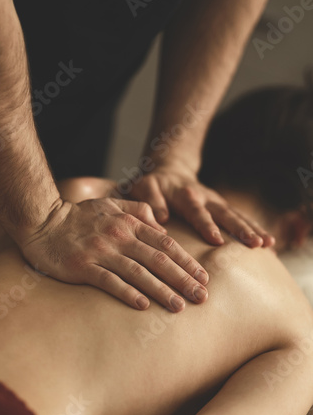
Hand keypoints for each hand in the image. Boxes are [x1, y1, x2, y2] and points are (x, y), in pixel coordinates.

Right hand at [19, 197, 208, 310]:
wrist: (42, 222)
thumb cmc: (78, 216)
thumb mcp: (110, 204)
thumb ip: (137, 210)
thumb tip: (161, 225)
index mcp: (128, 223)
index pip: (165, 244)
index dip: (186, 261)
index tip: (203, 276)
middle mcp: (119, 237)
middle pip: (158, 260)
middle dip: (182, 279)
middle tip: (202, 296)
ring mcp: (101, 252)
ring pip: (138, 273)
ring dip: (161, 290)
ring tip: (180, 306)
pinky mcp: (83, 266)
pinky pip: (110, 282)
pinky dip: (127, 293)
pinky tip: (143, 305)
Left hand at [129, 164, 274, 247]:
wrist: (170, 170)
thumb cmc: (154, 184)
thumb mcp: (145, 187)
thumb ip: (151, 200)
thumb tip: (162, 220)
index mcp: (186, 195)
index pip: (197, 211)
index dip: (206, 225)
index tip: (217, 239)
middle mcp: (205, 197)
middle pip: (225, 213)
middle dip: (240, 228)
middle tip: (255, 243)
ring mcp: (217, 202)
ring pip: (237, 215)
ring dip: (252, 229)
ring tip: (267, 244)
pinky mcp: (222, 207)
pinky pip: (241, 218)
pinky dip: (255, 229)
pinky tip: (269, 244)